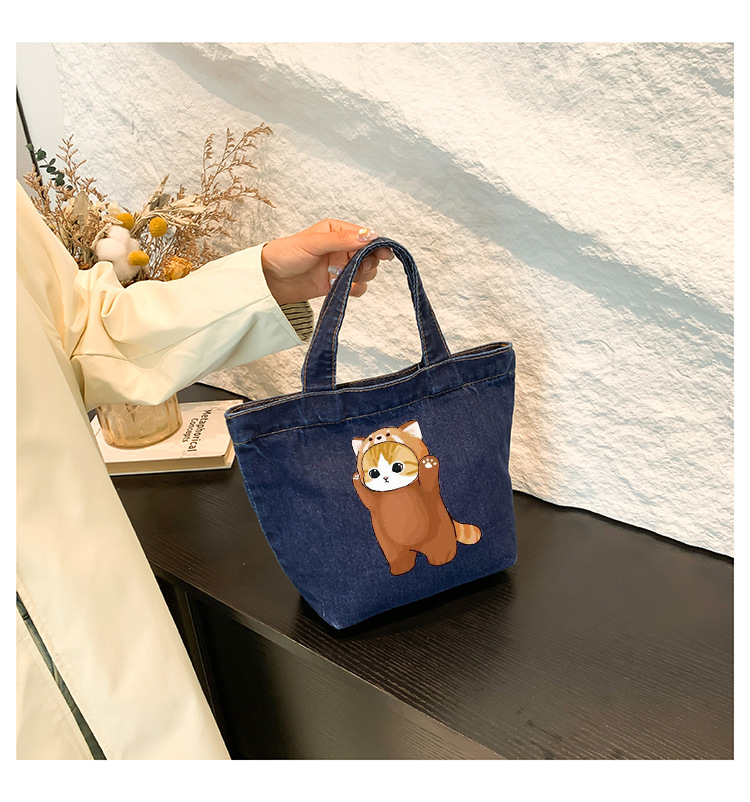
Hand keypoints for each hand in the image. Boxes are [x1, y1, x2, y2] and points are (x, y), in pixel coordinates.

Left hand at [260, 219, 392, 304]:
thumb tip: (370, 236)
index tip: (384, 255)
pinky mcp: (336, 284)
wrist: (269, 279)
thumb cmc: (286, 254)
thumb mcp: (314, 243)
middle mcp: (341, 248)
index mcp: (337, 231)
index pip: (365, 236)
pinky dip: (355, 289)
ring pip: (365, 272)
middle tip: (358, 268)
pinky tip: (345, 288)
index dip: (377, 245)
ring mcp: (339, 266)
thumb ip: (342, 240)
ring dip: (362, 277)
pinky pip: (356, 287)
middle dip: (368, 263)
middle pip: (369, 256)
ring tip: (347, 278)